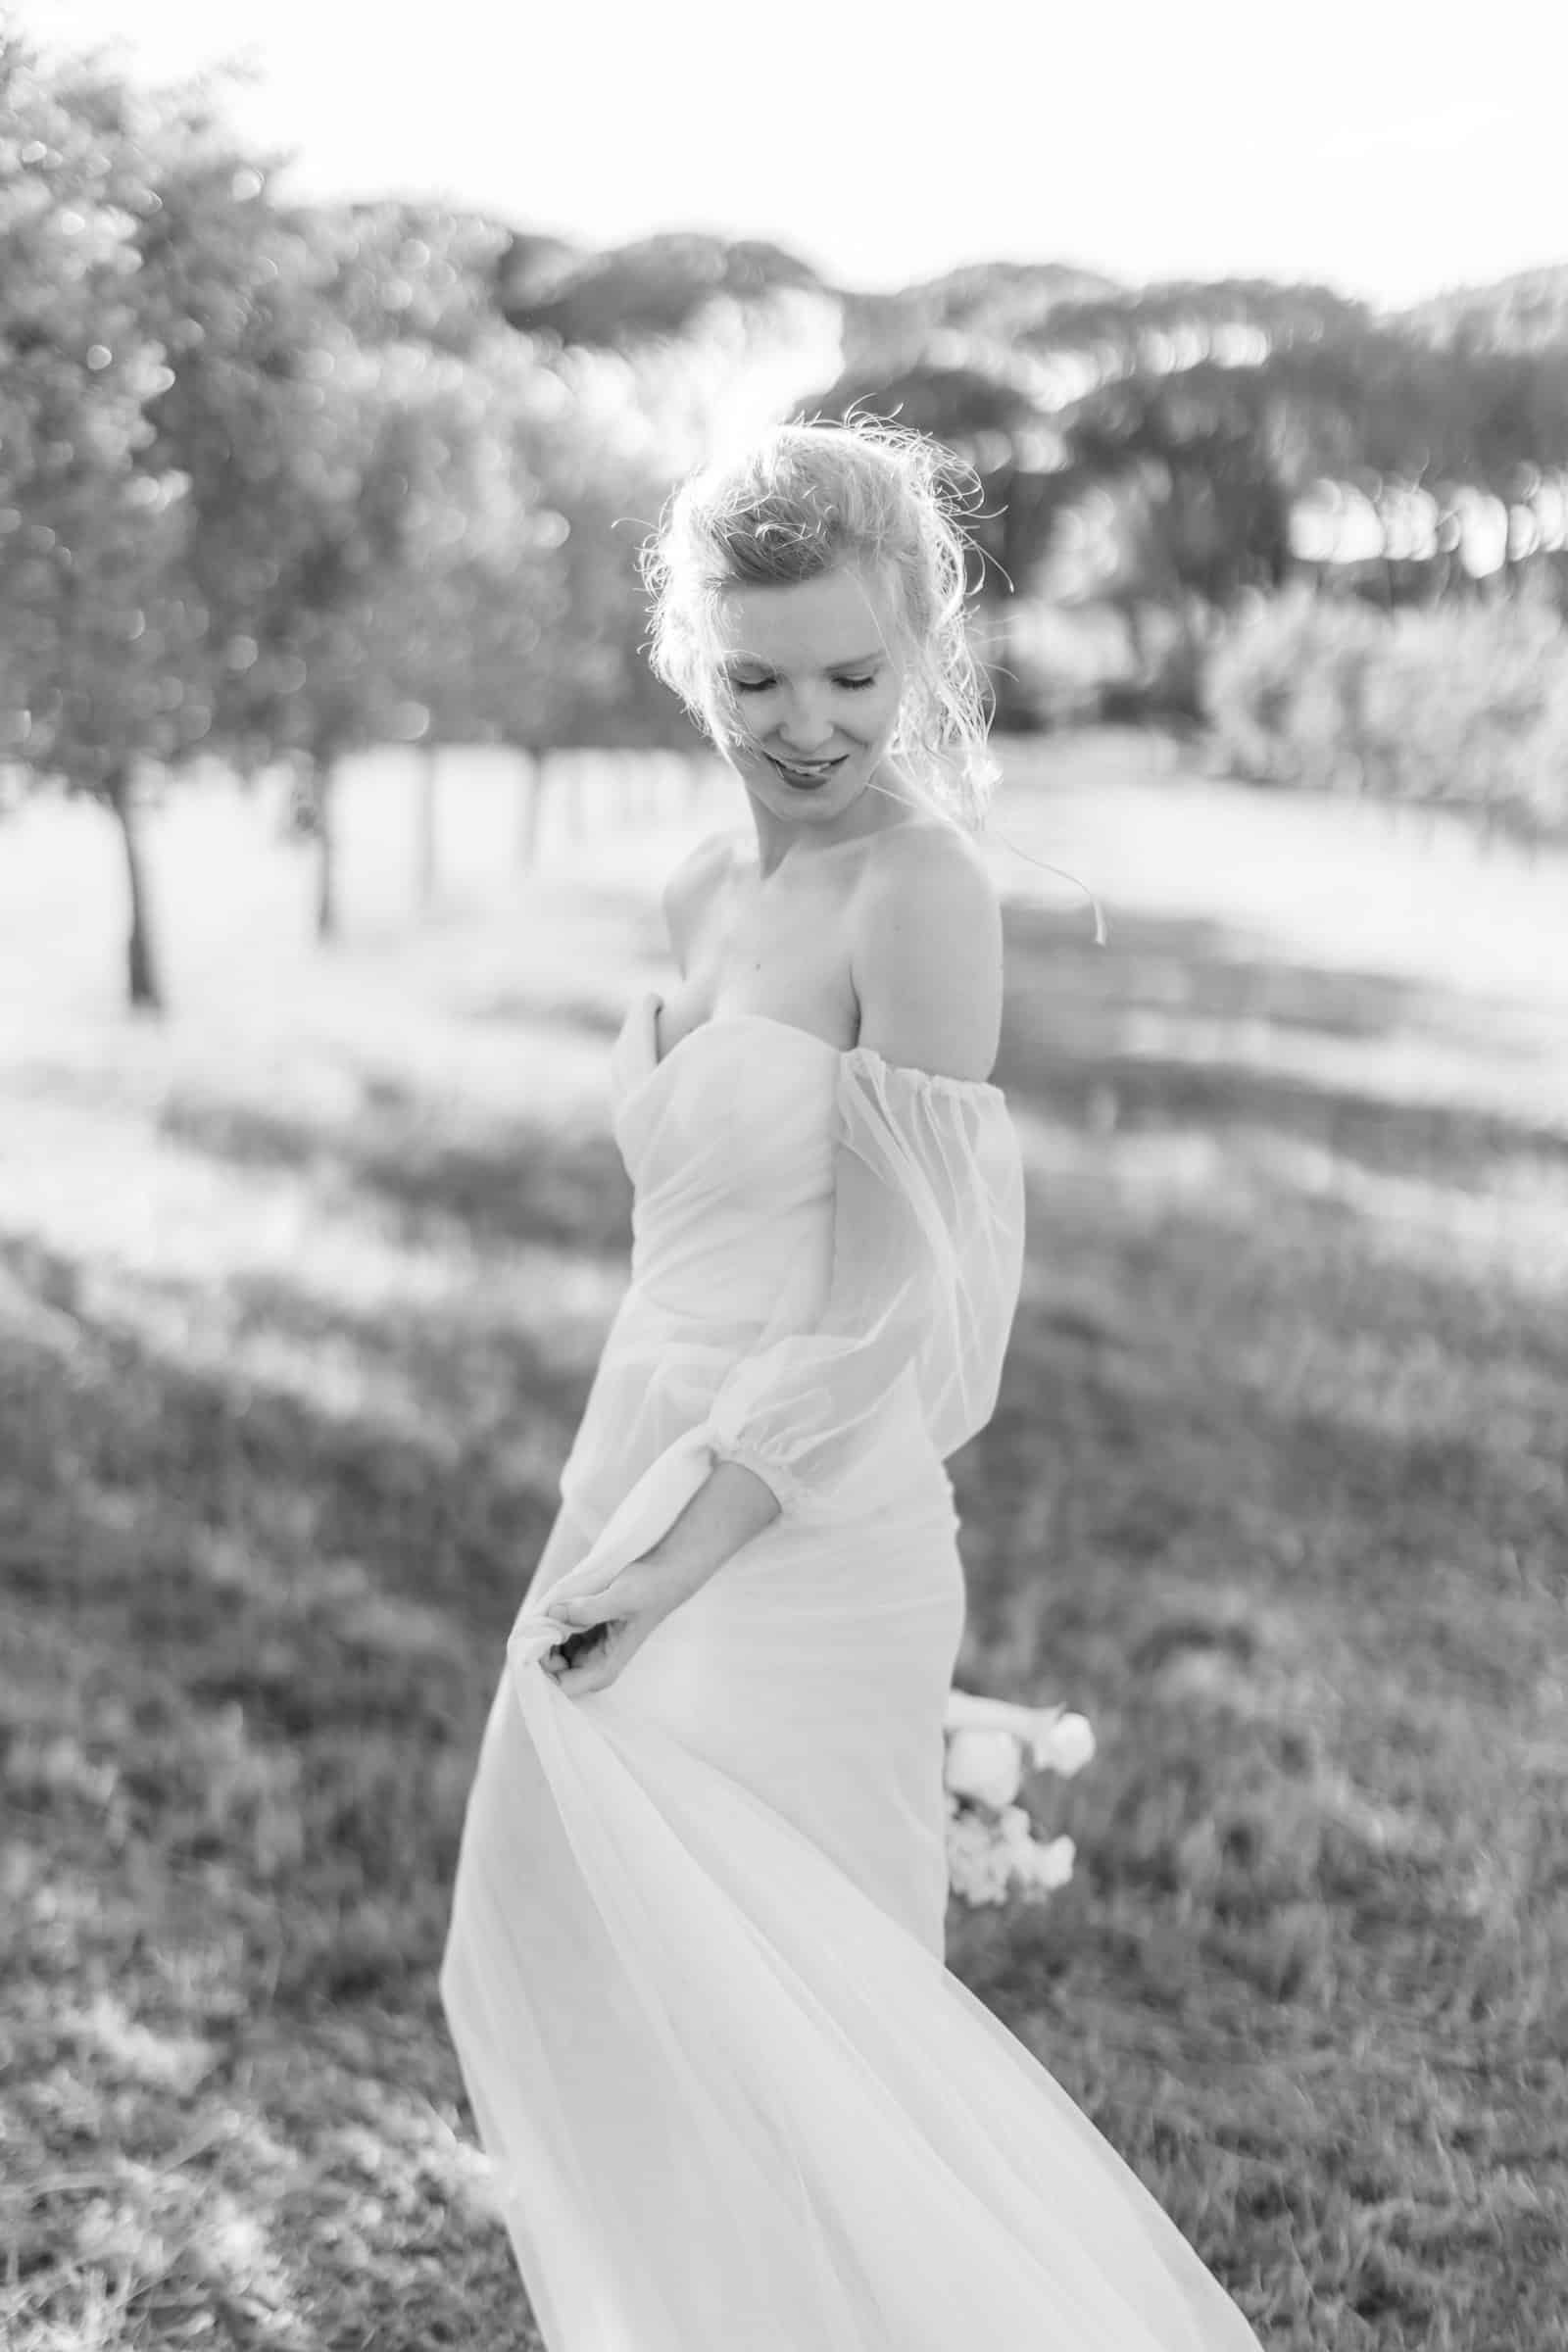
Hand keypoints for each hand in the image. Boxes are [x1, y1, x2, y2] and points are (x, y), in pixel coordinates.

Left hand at [540, 1543, 710, 1697]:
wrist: (664, 1576)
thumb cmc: (648, 1591)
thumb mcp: (621, 1598)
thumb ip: (589, 1609)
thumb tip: (554, 1613)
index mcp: (603, 1669)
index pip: (561, 1686)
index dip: (542, 1668)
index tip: (534, 1640)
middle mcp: (593, 1667)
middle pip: (550, 1672)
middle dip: (538, 1649)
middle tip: (537, 1619)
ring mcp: (586, 1652)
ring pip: (549, 1655)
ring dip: (542, 1636)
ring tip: (546, 1611)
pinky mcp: (582, 1636)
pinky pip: (554, 1638)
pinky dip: (548, 1626)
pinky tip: (553, 1608)